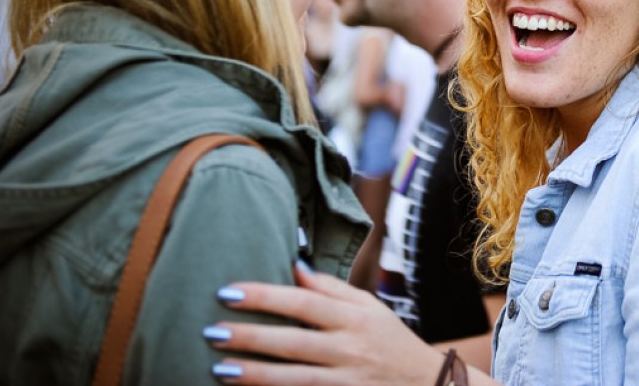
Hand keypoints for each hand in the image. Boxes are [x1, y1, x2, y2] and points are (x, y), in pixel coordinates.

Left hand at [204, 262, 448, 384]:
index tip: (228, 292)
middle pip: (294, 342)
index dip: (266, 297)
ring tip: (218, 367)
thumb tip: (294, 266)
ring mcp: (346, 383)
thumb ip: (331, 289)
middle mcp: (350, 350)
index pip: (305, 302)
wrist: (428, 384)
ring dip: (254, 374)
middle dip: (251, 336)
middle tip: (211, 330)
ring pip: (294, 379)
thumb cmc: (390, 341)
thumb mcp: (370, 308)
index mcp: (356, 319)